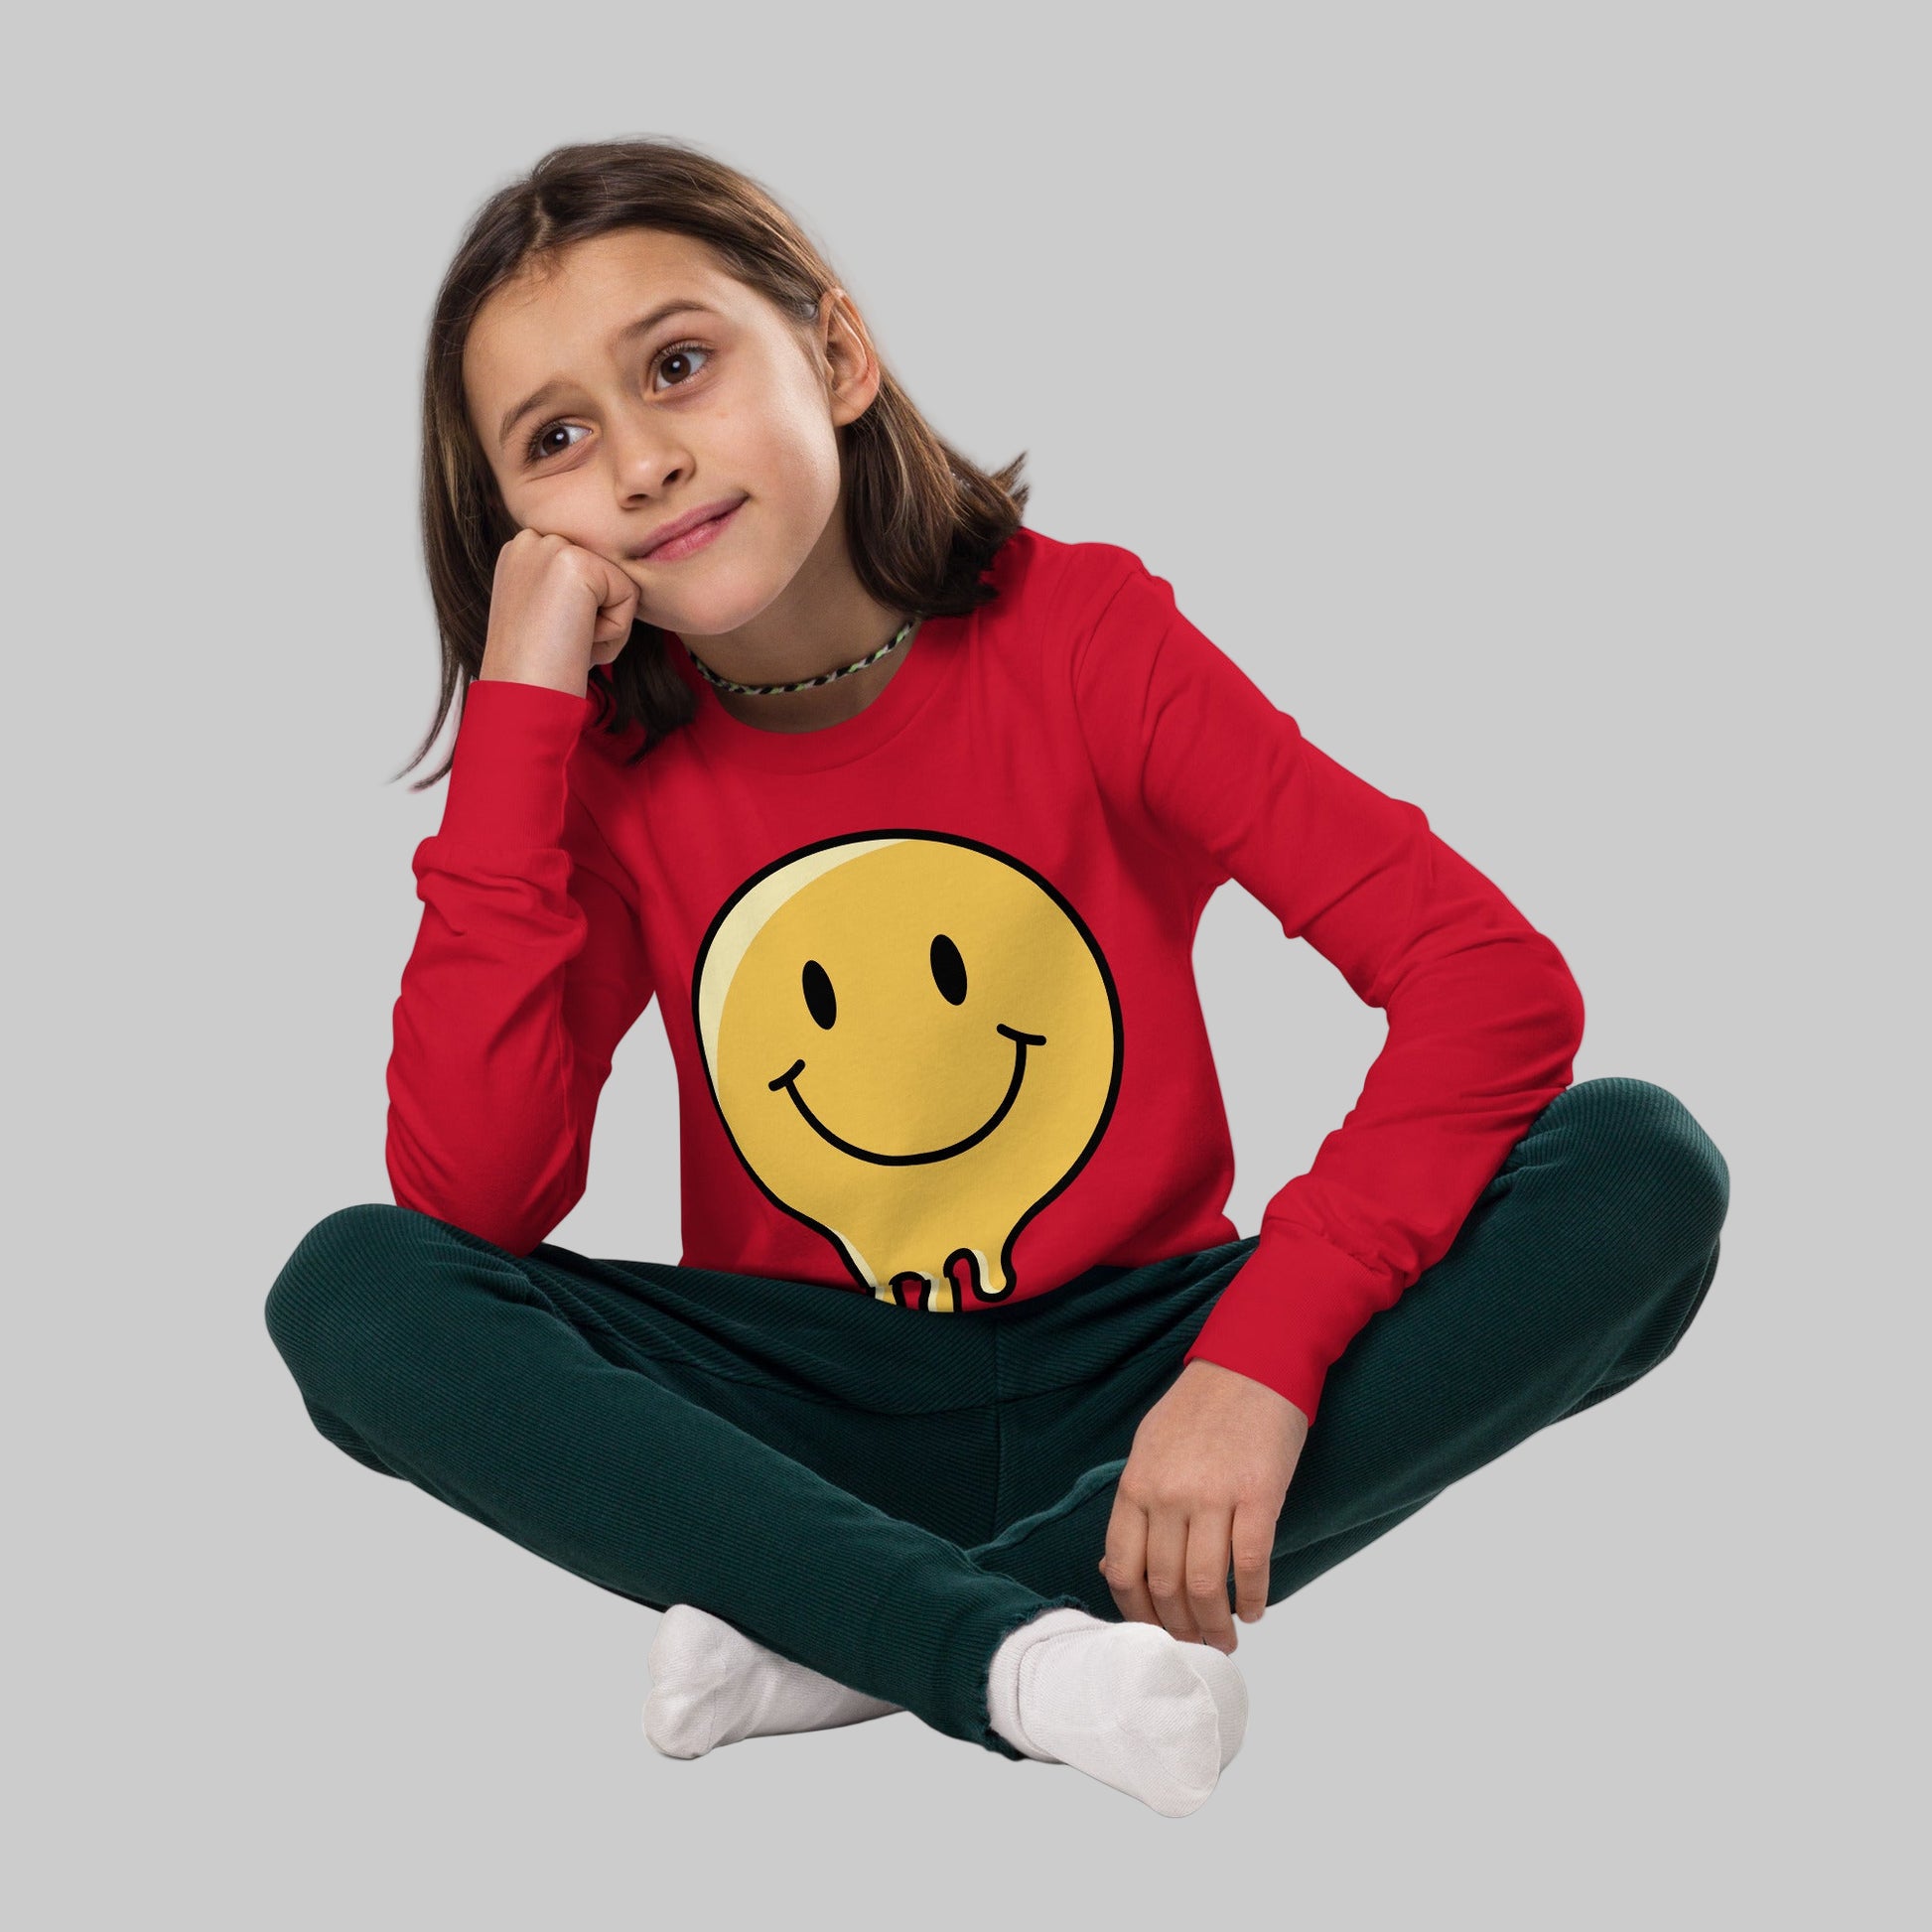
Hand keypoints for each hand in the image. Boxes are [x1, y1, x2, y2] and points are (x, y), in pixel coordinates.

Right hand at [478, 528, 642, 696]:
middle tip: (560, 645)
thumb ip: (568, 591)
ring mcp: (550, 546)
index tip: (551, 640)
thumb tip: (605, 590)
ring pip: (618, 585)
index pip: (588, 574)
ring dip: (604, 627)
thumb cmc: (537, 672)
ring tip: (567, 644)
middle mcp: (530, 540)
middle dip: (594, 618)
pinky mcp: (576, 561)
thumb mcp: (546, 618)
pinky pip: (628, 596)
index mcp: (520, 554)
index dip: (582, 616)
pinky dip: (614, 631)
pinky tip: (578, 642)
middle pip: (605, 576)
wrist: (521, 697)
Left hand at [1097, 1358, 1308, 1652]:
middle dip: (1177, 1627)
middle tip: (1193, 1645)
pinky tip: (1253, 1609)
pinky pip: (1251, 1563)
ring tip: (1224, 1638)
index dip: (1135, 1611)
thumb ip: (1136, 1506)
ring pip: (1205, 1584)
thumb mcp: (1149, 1448)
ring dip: (1214, 1623)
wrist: (1252, 1364)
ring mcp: (1213, 1496)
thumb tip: (1117, 1568)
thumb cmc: (1200, 1408)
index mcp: (1136, 1485)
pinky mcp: (1258, 1496)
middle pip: (1164, 1585)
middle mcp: (1168, 1495)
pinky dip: (1252, 1597)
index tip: (1151, 1631)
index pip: (1122, 1568)